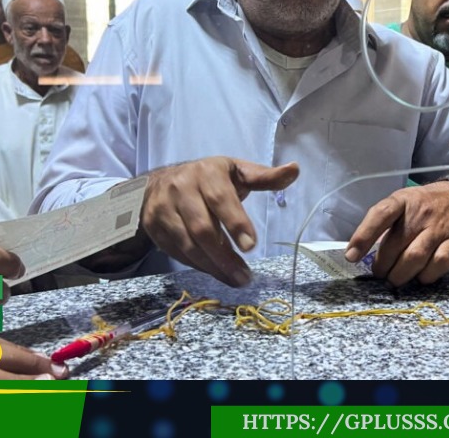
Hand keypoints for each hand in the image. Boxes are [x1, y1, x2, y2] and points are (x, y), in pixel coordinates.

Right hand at [141, 157, 298, 286]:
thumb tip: (294, 170)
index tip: (251, 246)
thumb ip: (264, 177)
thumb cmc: (209, 178)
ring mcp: (164, 209)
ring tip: (236, 279)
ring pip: (188, 244)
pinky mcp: (154, 228)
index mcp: (207, 172)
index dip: (236, 222)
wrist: (159, 182)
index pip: (220, 198)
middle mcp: (181, 188)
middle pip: (202, 228)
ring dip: (213, 266)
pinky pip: (177, 253)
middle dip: (224, 255)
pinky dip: (198, 266)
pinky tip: (216, 273)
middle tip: (245, 276)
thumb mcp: (236, 171)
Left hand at [345, 181, 448, 286]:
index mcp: (403, 200)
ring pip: (414, 258)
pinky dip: (425, 276)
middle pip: (395, 245)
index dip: (364, 236)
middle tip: (380, 272)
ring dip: (400, 275)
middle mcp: (421, 213)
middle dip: (382, 266)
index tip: (351, 257)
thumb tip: (362, 252)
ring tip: (396, 278)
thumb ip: (386, 223)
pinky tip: (420, 276)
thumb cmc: (426, 204)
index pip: (380, 215)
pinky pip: (438, 264)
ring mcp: (439, 228)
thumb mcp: (403, 202)